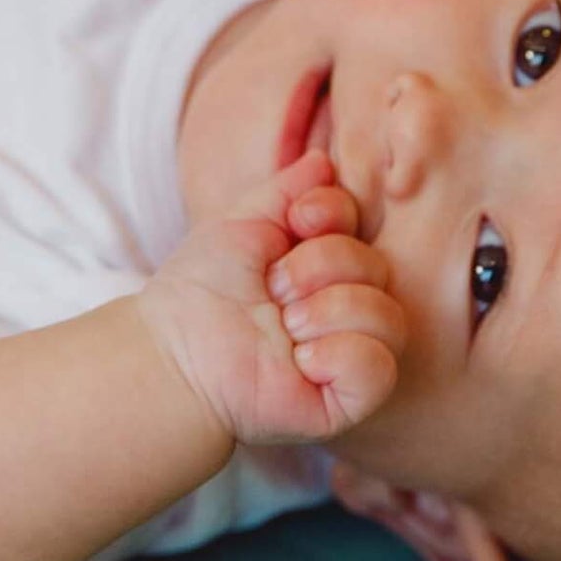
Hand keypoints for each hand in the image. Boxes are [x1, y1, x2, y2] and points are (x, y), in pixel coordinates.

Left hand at [139, 152, 405, 448]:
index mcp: (327, 264)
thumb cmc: (201, 289)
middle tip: (272, 291)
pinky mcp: (347, 400)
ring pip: (388, 318)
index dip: (331, 215)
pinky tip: (300, 362)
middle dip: (316, 269)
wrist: (172, 351)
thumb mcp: (242, 223)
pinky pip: (379, 367)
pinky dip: (339, 356)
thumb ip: (287, 191)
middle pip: (378, 268)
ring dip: (325, 313)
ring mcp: (350, 354)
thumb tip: (324, 161)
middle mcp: (347, 306)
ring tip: (283, 328)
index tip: (292, 225)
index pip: (363, 224)